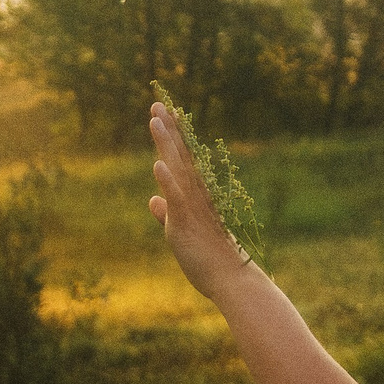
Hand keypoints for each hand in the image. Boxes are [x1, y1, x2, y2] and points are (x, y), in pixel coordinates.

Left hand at [148, 102, 249, 298]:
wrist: (232, 280)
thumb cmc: (210, 259)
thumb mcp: (181, 232)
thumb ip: (166, 213)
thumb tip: (152, 200)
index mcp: (195, 196)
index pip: (182, 160)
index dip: (173, 136)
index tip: (166, 114)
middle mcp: (196, 196)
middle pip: (180, 156)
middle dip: (168, 129)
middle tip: (158, 102)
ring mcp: (193, 207)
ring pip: (178, 169)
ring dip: (167, 144)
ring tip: (156, 120)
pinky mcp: (187, 222)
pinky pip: (177, 197)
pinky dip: (168, 180)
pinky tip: (158, 162)